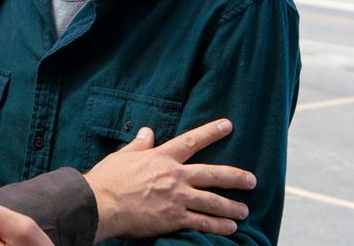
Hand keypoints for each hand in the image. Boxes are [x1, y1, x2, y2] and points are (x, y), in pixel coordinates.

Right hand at [84, 118, 255, 240]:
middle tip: (252, 180)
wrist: (101, 204)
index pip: (191, 141)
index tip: (228, 125)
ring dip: (231, 206)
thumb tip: (147, 131)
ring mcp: (176, 198)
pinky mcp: (174, 218)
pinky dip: (218, 225)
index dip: (211, 132)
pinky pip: (202, 222)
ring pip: (212, 201)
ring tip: (244, 210)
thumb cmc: (108, 180)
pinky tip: (231, 228)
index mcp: (161, 157)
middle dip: (235, 177)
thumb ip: (139, 145)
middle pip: (212, 174)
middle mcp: (174, 176)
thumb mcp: (122, 156)